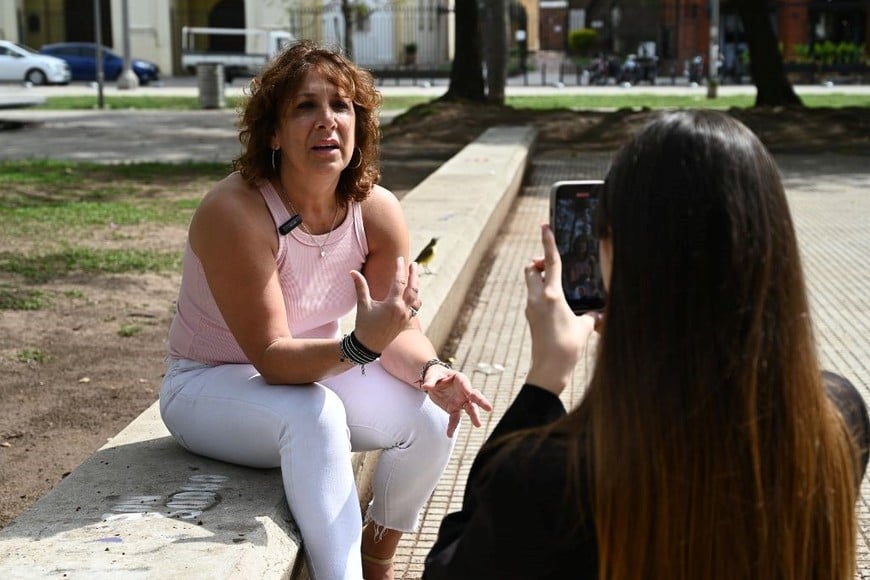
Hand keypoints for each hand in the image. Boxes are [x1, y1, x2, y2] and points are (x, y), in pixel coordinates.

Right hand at [350, 257, 420, 351]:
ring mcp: (406, 317)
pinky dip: (416, 298)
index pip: (399, 281)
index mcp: (393, 304)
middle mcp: (402, 310)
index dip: (399, 268)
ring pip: (417, 298)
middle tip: (414, 264)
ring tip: (415, 276)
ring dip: (417, 286)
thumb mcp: (363, 305)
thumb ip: (360, 287)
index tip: (399, 259)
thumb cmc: (364, 325)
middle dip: (414, 275)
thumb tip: (352, 272)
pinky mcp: (406, 322)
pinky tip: (413, 293)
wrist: (368, 346)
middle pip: (414, 288)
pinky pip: (415, 308)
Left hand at [420, 366, 491, 437]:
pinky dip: (452, 426)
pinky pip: (455, 419)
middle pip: (474, 397)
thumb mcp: (432, 375)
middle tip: (489, 408)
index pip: (465, 383)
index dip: (467, 388)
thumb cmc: (436, 374)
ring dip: (474, 416)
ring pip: (470, 409)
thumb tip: (426, 386)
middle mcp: (464, 391)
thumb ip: (430, 381)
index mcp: (460, 379)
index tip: (470, 393)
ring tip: (478, 424)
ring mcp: (460, 401)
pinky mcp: (454, 409)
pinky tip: (449, 434)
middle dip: (481, 402)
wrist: (434, 381)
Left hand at [524, 224, 599, 395]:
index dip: (548, 242)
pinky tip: (556, 304)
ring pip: (530, 283)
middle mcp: (537, 298)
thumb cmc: (567, 348)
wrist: (549, 369)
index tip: (544, 226)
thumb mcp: (584, 328)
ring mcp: (531, 308)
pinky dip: (541, 294)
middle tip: (552, 266)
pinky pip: (534, 298)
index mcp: (552, 295)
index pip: (550, 262)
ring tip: (556, 285)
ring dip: (539, 278)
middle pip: (531, 269)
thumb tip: (599, 314)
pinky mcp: (531, 318)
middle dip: (539, 263)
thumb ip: (591, 316)